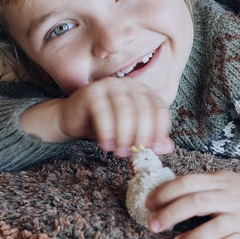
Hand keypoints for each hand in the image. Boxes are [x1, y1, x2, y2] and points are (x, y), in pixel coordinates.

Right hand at [21, 77, 172, 155]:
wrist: (72, 120)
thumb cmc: (104, 127)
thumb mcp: (130, 135)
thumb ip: (150, 139)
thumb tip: (168, 147)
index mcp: (144, 92)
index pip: (160, 109)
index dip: (160, 130)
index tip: (154, 149)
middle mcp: (129, 85)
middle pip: (144, 110)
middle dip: (141, 135)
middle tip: (134, 153)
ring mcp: (110, 85)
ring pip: (125, 111)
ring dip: (124, 135)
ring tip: (119, 152)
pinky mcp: (92, 91)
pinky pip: (103, 112)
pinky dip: (106, 132)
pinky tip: (105, 145)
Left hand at [146, 173, 239, 238]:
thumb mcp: (221, 181)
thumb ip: (197, 186)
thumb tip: (160, 194)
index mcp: (219, 181)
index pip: (187, 183)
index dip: (164, 193)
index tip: (148, 203)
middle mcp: (230, 197)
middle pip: (196, 203)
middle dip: (170, 214)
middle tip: (153, 225)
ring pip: (213, 227)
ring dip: (190, 237)